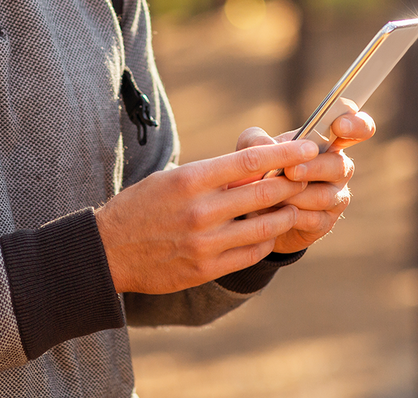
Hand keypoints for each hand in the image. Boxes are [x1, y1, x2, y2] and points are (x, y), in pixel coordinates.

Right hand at [94, 138, 318, 293]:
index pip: (250, 161)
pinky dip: (267, 241)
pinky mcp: (205, 269)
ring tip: (293, 207)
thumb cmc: (141, 206)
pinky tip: (270, 233)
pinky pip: (250, 254)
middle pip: (264, 193)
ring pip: (264, 227)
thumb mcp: (171, 178)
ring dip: (286, 215)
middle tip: (308, 177)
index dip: (285, 154)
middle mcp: (200, 211)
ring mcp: (204, 243)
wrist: (108, 251)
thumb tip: (256, 168)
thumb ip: (212, 175)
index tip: (307, 148)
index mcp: (191, 180)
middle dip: (293, 184)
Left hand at [235, 108, 375, 254]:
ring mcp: (335, 196)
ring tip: (272, 196)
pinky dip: (291, 216)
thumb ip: (256, 140)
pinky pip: (314, 219)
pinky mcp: (325, 222)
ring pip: (325, 196)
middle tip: (289, 171)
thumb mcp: (250, 149)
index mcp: (327, 142)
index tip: (340, 125)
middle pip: (340, 165)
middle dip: (313, 168)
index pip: (358, 128)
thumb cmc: (259, 169)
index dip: (357, 125)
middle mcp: (338, 167)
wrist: (252, 211)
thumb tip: (269, 145)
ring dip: (296, 195)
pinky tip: (273, 213)